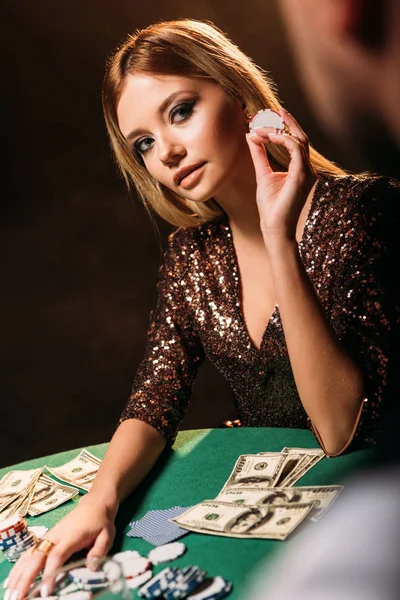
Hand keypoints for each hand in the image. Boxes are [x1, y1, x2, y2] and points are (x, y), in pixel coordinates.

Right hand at [5, 494, 116, 599]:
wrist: (94, 504)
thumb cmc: (100, 522)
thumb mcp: (107, 534)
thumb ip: (99, 550)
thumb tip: (91, 567)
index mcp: (71, 536)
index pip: (57, 555)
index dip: (49, 573)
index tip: (44, 592)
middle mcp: (55, 536)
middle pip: (37, 557)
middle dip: (26, 578)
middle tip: (17, 597)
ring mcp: (48, 537)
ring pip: (29, 555)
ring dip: (18, 574)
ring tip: (10, 593)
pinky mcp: (45, 539)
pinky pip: (28, 554)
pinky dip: (18, 567)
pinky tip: (11, 580)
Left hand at [246, 107, 316, 244]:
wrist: (274, 227)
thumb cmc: (271, 206)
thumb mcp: (262, 175)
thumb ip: (259, 155)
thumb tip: (251, 135)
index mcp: (300, 169)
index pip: (294, 142)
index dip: (281, 128)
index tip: (263, 119)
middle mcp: (307, 169)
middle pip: (300, 137)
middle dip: (285, 122)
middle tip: (269, 111)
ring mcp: (308, 172)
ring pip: (298, 140)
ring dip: (277, 131)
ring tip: (258, 128)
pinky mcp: (303, 175)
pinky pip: (295, 149)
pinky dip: (281, 139)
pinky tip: (266, 136)